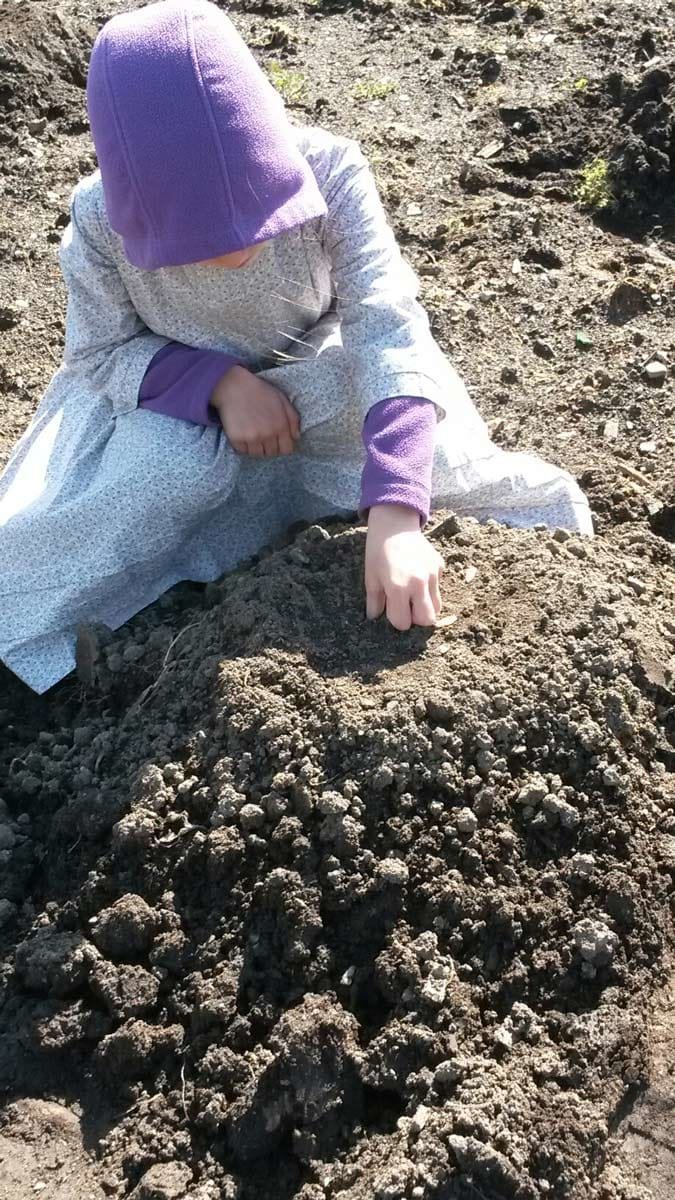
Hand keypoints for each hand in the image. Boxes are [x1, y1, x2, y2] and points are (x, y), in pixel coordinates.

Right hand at [211, 365, 299, 456]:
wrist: (234, 386)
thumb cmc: (259, 391)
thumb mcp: (282, 400)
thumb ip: (293, 419)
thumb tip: (296, 438)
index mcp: (281, 425)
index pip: (287, 449)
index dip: (283, 445)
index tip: (277, 440)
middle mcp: (268, 434)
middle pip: (272, 453)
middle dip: (270, 446)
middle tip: (263, 434)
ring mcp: (252, 438)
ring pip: (258, 454)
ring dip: (256, 447)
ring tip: (253, 434)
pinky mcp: (237, 439)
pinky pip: (243, 451)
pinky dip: (243, 446)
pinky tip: (243, 433)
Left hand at [365, 504, 443, 629]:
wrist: (395, 523)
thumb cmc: (378, 550)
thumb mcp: (371, 576)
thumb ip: (374, 600)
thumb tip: (374, 617)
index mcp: (398, 587)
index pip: (404, 622)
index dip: (397, 620)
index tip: (392, 610)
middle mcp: (419, 583)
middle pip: (428, 620)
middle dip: (417, 619)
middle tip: (407, 608)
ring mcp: (433, 574)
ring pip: (438, 606)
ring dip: (426, 606)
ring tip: (413, 595)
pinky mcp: (440, 566)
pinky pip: (439, 587)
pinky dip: (430, 588)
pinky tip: (418, 575)